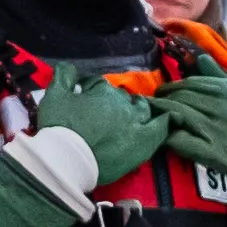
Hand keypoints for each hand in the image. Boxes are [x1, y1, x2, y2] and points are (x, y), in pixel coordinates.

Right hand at [31, 76, 166, 187]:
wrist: (67, 159)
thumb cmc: (59, 126)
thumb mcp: (53, 95)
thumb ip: (63, 76)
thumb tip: (69, 67)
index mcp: (102, 90)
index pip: (100, 85)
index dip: (92, 91)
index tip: (85, 99)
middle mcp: (122, 103)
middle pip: (122, 97)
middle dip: (115, 101)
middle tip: (107, 111)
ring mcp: (135, 123)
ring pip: (143, 109)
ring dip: (140, 107)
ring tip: (137, 110)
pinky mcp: (142, 143)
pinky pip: (160, 128)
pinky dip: (167, 121)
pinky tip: (172, 118)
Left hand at [152, 66, 226, 193]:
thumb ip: (221, 76)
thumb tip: (200, 59)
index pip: (187, 83)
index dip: (171, 89)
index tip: (164, 95)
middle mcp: (219, 105)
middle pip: (177, 97)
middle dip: (161, 101)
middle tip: (153, 108)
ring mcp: (215, 128)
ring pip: (175, 114)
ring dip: (161, 116)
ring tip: (154, 121)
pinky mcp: (213, 154)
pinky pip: (179, 140)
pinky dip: (168, 137)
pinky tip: (166, 138)